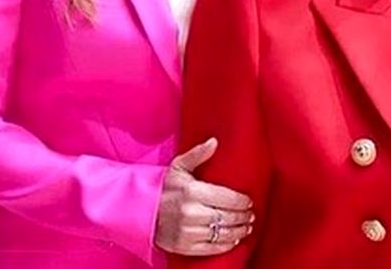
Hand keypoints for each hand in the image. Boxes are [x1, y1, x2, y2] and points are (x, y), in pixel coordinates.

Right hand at [155, 138, 254, 255]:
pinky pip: (211, 248)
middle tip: (250, 215)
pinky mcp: (183, 247)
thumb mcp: (178, 167)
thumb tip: (214, 141)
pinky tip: (233, 239)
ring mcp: (187, 231)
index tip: (249, 202)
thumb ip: (198, 154)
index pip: (228, 198)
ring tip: (246, 227)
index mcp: (193, 191)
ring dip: (239, 231)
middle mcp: (191, 212)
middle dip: (243, 216)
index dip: (242, 201)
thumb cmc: (163, 188)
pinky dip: (226, 245)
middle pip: (228, 216)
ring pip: (222, 233)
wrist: (140, 211)